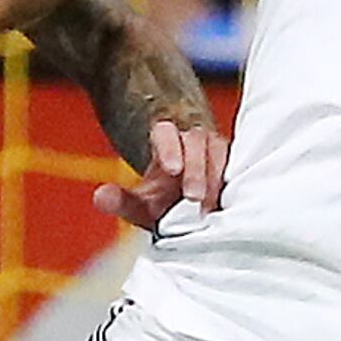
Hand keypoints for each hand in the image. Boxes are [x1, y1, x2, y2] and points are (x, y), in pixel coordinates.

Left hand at [94, 117, 226, 231]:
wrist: (191, 205)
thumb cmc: (165, 200)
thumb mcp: (143, 202)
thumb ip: (122, 200)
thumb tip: (100, 198)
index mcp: (167, 139)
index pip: (165, 133)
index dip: (169, 148)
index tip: (171, 170)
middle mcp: (195, 139)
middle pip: (197, 141)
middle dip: (197, 169)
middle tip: (193, 197)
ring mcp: (219, 150)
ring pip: (222, 154)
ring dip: (217, 180)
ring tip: (212, 208)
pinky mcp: (236, 165)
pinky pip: (240, 169)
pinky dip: (236, 185)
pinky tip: (234, 204)